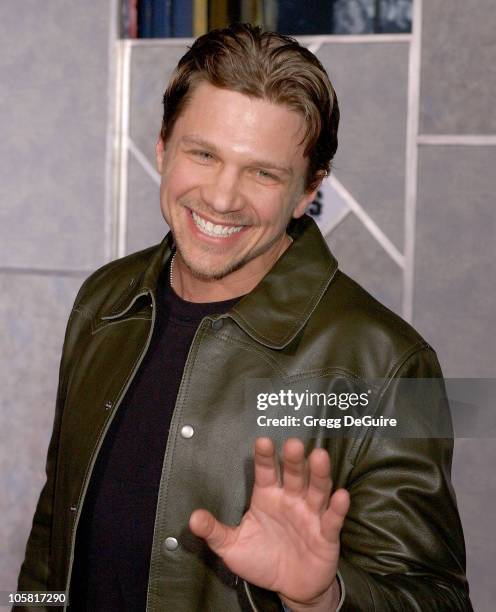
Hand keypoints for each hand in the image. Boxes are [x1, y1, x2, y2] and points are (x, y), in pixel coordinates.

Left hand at [189, 437, 349, 608]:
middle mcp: (290, 499)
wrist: (291, 587)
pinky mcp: (326, 534)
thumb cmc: (262, 559)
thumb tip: (192, 519)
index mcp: (267, 496)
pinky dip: (337, 507)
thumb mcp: (233, 547)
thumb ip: (215, 532)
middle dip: (293, 459)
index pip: (265, 471)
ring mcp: (310, 514)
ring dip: (318, 474)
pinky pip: (332, 519)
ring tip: (320, 457)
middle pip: (293, 474)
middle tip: (293, 443)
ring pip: (316, 489)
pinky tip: (341, 495)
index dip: (264, 457)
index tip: (262, 441)